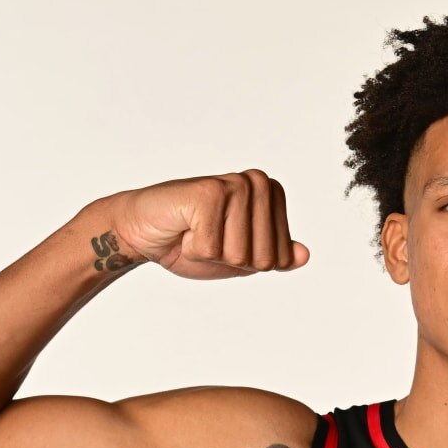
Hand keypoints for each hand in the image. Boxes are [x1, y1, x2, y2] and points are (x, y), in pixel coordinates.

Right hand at [106, 170, 310, 279]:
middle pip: (263, 259)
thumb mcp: (240, 257)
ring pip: (239, 255)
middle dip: (230, 260)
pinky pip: (212, 249)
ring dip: (210, 254)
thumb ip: (273, 255)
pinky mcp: (209, 192)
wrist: (143, 232)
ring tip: (195, 231)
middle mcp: (258, 183)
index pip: (280, 258)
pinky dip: (192, 250)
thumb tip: (304, 255)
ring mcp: (235, 185)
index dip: (247, 263)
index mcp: (272, 195)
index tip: (224, 243)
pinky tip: (184, 229)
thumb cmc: (190, 242)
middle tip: (207, 238)